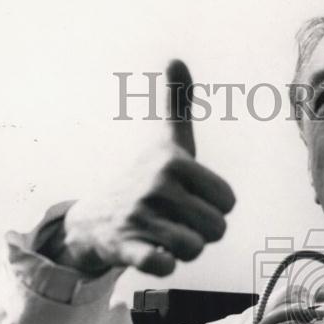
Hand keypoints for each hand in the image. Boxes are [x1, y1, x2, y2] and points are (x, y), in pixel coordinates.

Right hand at [46, 60, 235, 275]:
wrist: (95, 219)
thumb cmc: (144, 180)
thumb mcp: (167, 143)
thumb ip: (178, 104)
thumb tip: (176, 58)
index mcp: (174, 162)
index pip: (228, 202)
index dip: (213, 208)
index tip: (189, 199)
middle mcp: (157, 186)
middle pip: (217, 229)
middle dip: (201, 232)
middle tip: (175, 221)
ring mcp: (141, 217)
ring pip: (196, 249)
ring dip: (184, 250)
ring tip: (163, 235)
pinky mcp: (127, 247)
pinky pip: (164, 265)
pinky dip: (163, 264)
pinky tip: (154, 254)